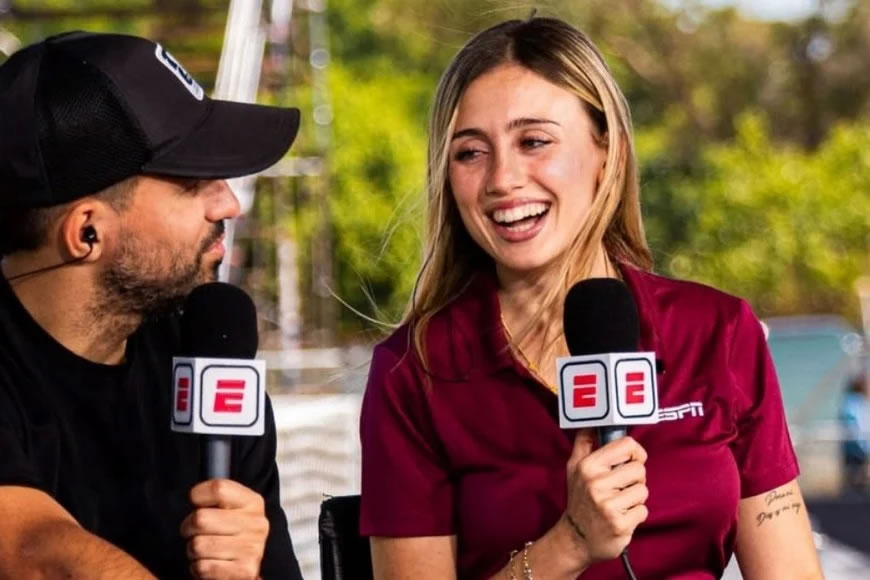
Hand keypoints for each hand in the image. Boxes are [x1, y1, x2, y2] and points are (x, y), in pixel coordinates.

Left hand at [180, 479, 269, 579]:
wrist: (243, 567)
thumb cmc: (229, 534)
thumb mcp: (230, 509)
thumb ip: (216, 496)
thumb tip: (195, 493)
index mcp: (253, 502)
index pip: (218, 488)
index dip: (198, 495)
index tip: (198, 503)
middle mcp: (256, 523)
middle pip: (201, 518)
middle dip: (189, 527)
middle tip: (195, 531)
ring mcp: (252, 548)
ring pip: (198, 545)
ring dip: (194, 550)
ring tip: (205, 550)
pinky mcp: (245, 571)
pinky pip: (203, 567)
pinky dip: (199, 568)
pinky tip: (210, 563)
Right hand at [562, 430, 648, 562]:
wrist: (575, 538)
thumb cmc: (579, 499)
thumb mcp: (574, 469)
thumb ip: (583, 443)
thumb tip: (592, 423)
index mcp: (588, 466)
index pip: (627, 446)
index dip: (636, 452)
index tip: (633, 459)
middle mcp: (596, 484)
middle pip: (639, 469)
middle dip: (634, 479)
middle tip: (621, 487)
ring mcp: (608, 505)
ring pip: (643, 490)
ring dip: (635, 498)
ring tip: (620, 503)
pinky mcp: (619, 524)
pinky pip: (643, 511)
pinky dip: (635, 515)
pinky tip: (621, 516)